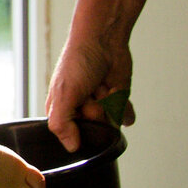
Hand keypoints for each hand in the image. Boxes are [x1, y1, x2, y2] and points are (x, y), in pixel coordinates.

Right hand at [44, 26, 130, 153]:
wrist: (104, 39)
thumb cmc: (78, 60)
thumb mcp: (64, 94)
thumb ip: (61, 124)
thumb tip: (72, 148)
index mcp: (62, 112)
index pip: (71, 137)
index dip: (80, 126)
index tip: (80, 108)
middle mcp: (80, 112)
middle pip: (95, 132)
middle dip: (97, 112)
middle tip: (92, 91)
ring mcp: (100, 108)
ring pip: (111, 126)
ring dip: (111, 105)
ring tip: (104, 85)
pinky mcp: (117, 102)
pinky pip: (125, 119)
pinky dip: (124, 108)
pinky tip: (116, 90)